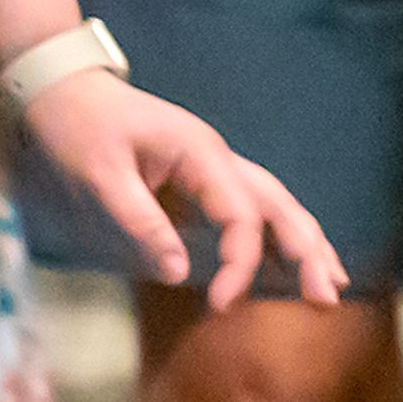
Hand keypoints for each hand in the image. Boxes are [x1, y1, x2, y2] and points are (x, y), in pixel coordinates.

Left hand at [16, 70, 344, 308]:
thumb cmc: (81, 132)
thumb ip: (140, 221)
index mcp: (202, 154)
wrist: (70, 97)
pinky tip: (290, 265)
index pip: (241, 214)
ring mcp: (216, 172)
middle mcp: (221, 162)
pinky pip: (254, 214)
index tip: (220, 304)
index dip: (239, 261)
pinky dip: (279, 238)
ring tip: (333, 282)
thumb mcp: (100, 177)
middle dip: (309, 250)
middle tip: (328, 296)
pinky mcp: (204, 186)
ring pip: (276, 207)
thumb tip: (176, 273)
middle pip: (280, 206)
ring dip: (306, 243)